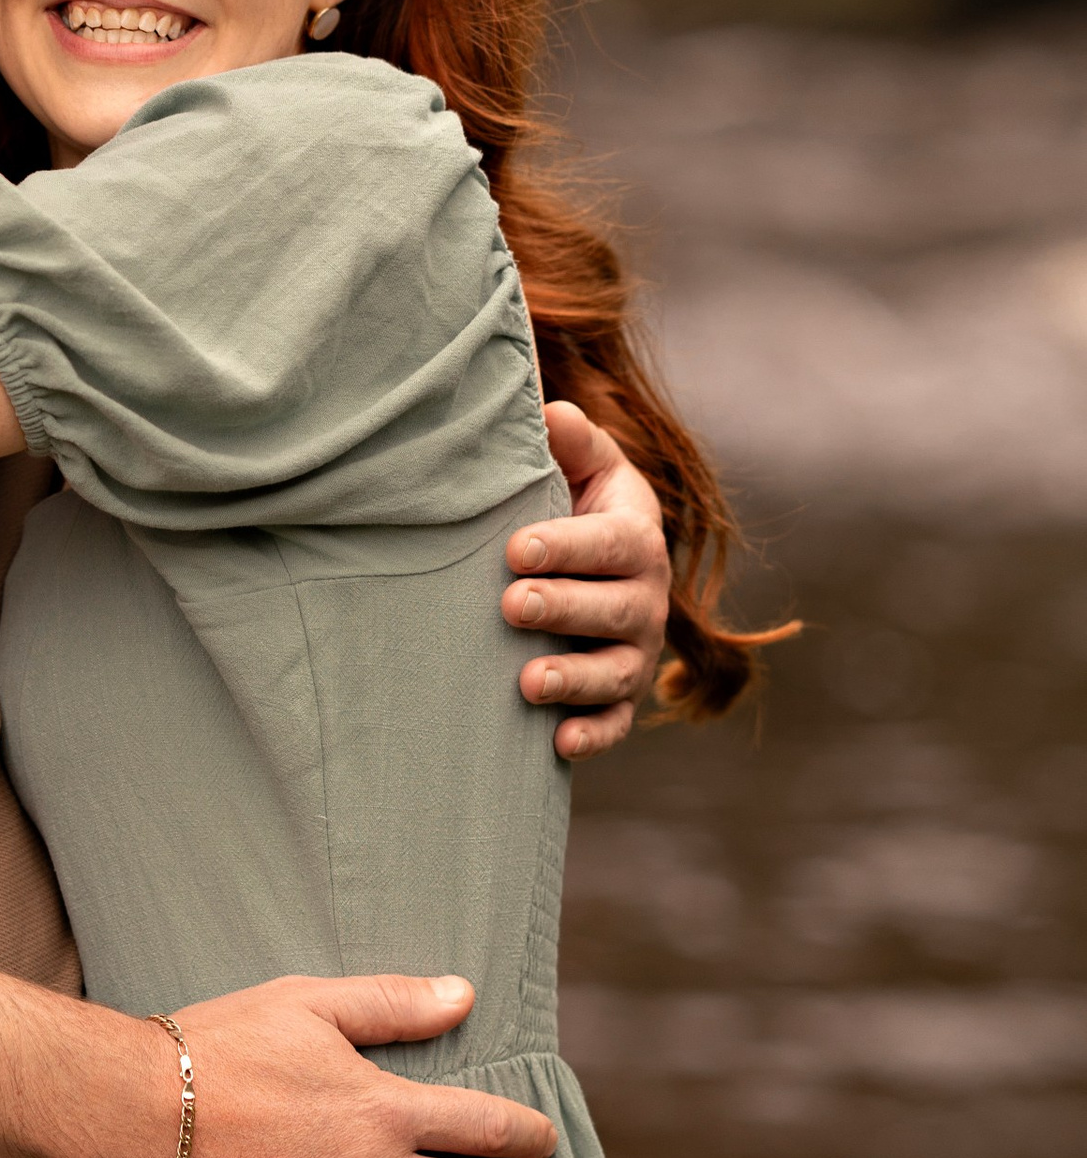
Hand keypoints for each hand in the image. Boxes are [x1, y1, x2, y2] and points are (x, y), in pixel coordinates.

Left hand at [501, 399, 670, 760]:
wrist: (596, 563)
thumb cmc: (576, 504)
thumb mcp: (583, 466)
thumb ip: (571, 441)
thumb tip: (550, 413)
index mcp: (635, 539)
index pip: (610, 544)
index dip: (567, 546)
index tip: (516, 547)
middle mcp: (645, 600)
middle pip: (613, 609)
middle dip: (563, 608)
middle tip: (512, 604)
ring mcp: (636, 653)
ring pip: (616, 673)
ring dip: (575, 680)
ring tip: (528, 682)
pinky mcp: (622, 698)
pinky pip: (616, 723)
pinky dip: (593, 736)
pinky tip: (558, 744)